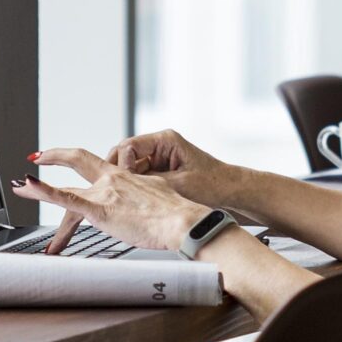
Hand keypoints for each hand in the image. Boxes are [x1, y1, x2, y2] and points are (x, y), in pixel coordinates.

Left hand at [13, 147, 210, 256]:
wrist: (183, 221)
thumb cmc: (177, 216)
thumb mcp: (159, 198)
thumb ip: (145, 198)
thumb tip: (145, 205)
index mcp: (127, 177)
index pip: (97, 164)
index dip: (81, 157)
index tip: (68, 156)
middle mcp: (112, 180)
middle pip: (78, 161)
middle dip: (54, 157)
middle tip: (35, 157)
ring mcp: (105, 193)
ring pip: (65, 191)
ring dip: (37, 190)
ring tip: (19, 189)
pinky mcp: (101, 210)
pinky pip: (66, 199)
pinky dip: (44, 191)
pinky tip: (29, 186)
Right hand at [105, 129, 233, 203]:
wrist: (231, 193)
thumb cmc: (213, 185)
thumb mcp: (178, 184)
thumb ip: (150, 182)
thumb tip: (125, 185)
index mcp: (165, 140)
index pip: (129, 146)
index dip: (120, 163)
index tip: (121, 181)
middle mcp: (159, 146)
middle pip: (125, 155)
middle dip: (116, 172)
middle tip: (110, 191)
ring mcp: (159, 159)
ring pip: (129, 168)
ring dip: (123, 182)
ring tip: (118, 198)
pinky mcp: (160, 173)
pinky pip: (138, 178)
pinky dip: (132, 188)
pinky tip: (129, 201)